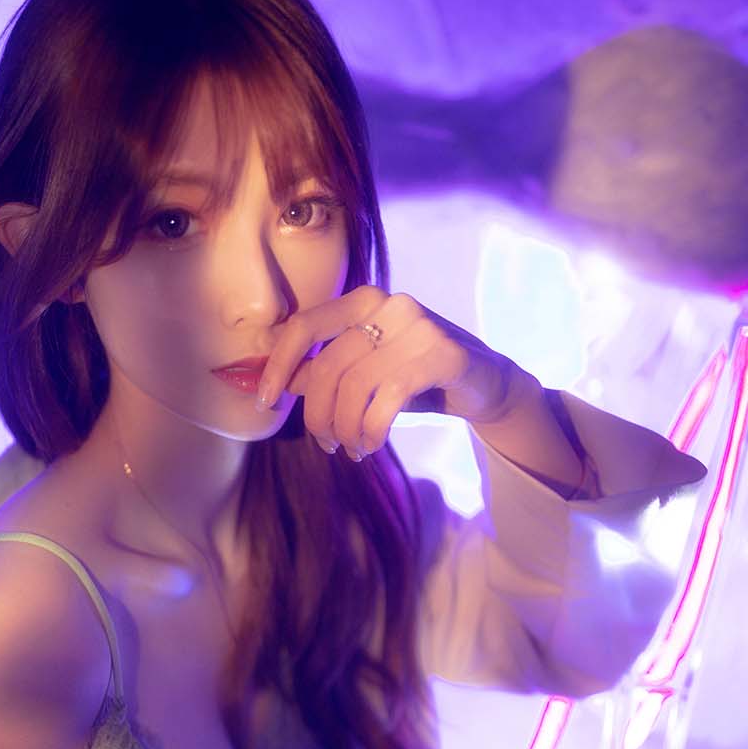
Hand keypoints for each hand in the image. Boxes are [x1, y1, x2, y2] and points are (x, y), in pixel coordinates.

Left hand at [256, 285, 530, 460]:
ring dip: (346, 429)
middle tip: (326, 444)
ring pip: (355, 387)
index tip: (265, 401)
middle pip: (327, 367)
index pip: (303, 326)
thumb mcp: (363, 373)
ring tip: (352, 448)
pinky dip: (372, 429)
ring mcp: (419, 325)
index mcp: (363, 300)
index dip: (278, 365)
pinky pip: (389, 397)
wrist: (483, 384)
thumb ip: (321, 372)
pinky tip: (372, 443)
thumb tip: (272, 382)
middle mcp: (389, 303)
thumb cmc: (414, 379)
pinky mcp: (444, 353)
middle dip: (318, 416)